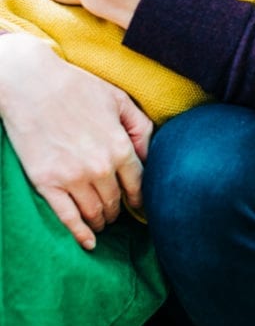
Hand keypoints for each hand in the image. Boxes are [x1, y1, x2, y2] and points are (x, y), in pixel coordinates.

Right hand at [0, 34, 151, 249]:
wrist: (31, 84)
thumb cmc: (77, 87)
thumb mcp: (119, 99)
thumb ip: (140, 128)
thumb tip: (152, 155)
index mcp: (120, 147)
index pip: (138, 185)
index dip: (141, 199)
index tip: (142, 207)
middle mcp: (99, 167)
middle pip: (117, 202)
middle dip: (120, 210)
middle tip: (119, 213)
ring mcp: (72, 178)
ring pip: (95, 213)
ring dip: (102, 221)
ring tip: (103, 222)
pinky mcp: (46, 183)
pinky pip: (68, 218)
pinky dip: (80, 234)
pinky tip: (88, 242)